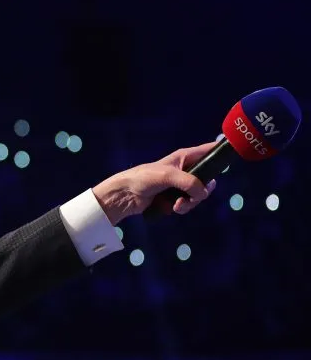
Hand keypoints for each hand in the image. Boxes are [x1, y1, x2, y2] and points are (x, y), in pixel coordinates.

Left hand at [92, 142, 218, 225]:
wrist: (125, 195)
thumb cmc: (144, 178)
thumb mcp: (168, 176)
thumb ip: (189, 182)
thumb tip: (203, 193)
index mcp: (185, 157)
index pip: (209, 150)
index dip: (222, 152)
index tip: (234, 155)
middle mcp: (185, 169)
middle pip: (208, 180)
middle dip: (202, 192)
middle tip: (194, 197)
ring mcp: (181, 185)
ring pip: (199, 196)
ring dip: (189, 203)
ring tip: (176, 206)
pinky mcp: (174, 198)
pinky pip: (188, 204)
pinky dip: (181, 208)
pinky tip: (170, 208)